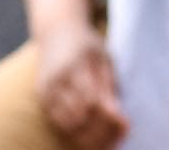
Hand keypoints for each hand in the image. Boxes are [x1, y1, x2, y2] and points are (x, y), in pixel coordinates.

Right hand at [36, 21, 129, 149]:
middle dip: (102, 132)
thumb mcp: (103, 56)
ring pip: (69, 126)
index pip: (92, 101)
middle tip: (120, 134)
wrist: (56, 30)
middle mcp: (58, 78)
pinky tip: (91, 131)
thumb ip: (109, 84)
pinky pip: (59, 124)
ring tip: (109, 138)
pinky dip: (76, 132)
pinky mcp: (42, 97)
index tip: (127, 124)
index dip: (110, 118)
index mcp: (76, 64)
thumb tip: (118, 116)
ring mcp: (47, 88)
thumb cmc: (86, 44)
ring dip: (90, 137)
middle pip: (80, 117)